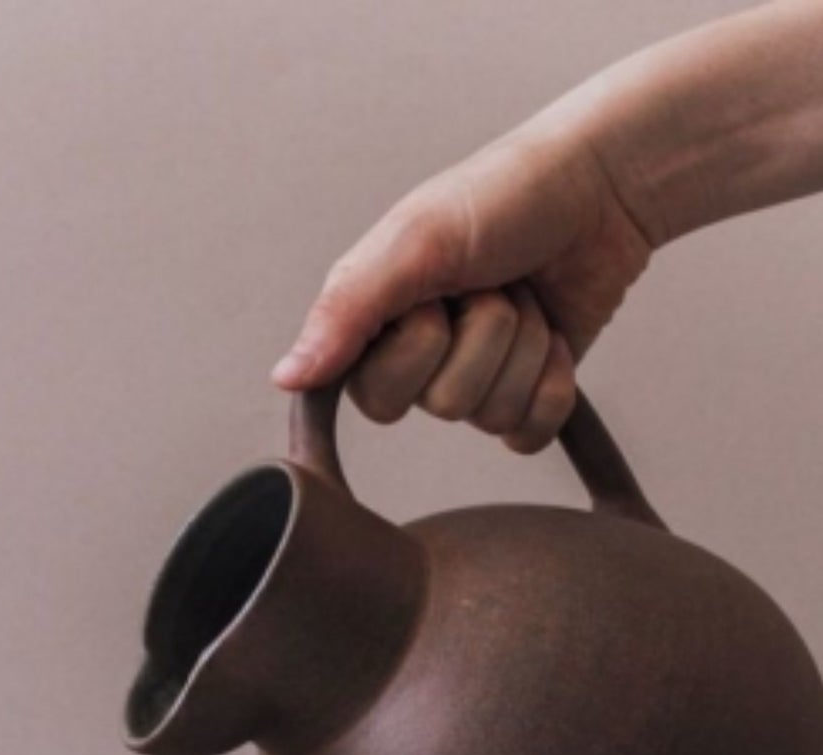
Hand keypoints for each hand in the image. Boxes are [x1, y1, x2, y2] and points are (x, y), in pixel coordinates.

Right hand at [272, 124, 654, 451]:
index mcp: (377, 327)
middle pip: (443, 406)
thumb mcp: (412, 241)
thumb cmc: (504, 197)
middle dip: (483, 340)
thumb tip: (285, 378)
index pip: (379, 395)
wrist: (604, 186)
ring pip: (492, 414)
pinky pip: (531, 433)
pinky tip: (555, 335)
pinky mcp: (528, 395)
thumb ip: (344, 312)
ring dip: (525, 346)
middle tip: (491, 288)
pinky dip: (553, 383)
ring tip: (525, 294)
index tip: (438, 291)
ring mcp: (477, 380)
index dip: (421, 344)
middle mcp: (420, 361)